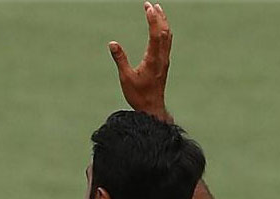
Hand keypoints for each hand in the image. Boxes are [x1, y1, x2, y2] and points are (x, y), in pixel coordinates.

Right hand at [108, 2, 172, 121]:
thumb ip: (120, 58)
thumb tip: (112, 43)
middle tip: (150, 4)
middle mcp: (162, 57)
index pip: (156, 34)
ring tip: (157, 10)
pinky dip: (164, 31)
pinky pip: (167, 42)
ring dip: (163, 22)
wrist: (152, 107)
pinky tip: (160, 28)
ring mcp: (164, 60)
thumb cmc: (138, 95)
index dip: (152, 19)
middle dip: (158, 16)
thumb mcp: (125, 77)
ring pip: (167, 36)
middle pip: (164, 31)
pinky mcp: (164, 62)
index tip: (148, 7)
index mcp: (153, 59)